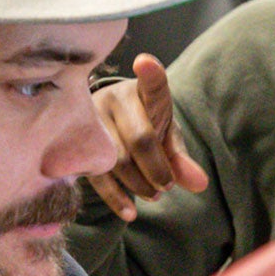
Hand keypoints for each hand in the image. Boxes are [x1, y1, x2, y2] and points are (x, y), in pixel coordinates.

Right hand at [87, 54, 206, 221]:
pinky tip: (130, 212)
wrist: (99, 125)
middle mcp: (115, 100)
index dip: (150, 74)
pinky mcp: (74, 145)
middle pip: (140, 139)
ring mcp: (91, 121)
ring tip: (153, 194)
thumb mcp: (165, 136)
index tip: (146, 62)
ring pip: (118, 160)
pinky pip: (97, 176)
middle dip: (157, 170)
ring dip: (140, 185)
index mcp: (143, 92)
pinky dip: (117, 198)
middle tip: (166, 187)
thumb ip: (180, 158)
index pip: (152, 85)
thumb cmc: (142, 126)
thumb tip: (199, 184)